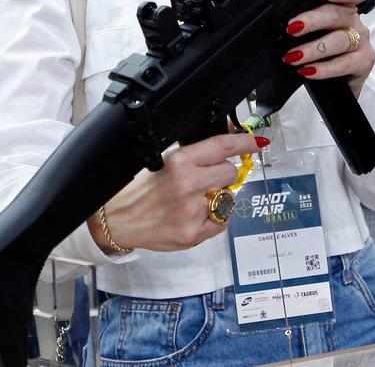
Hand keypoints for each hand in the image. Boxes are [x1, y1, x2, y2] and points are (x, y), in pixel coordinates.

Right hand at [90, 131, 259, 251]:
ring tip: (193, 201)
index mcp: (179, 162)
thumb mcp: (165, 163)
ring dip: (218, 198)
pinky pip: (222, 222)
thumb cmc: (140, 190)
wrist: (118, 219)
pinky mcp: (193, 234)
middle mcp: (187, 184)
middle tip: (205, 180)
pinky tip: (193, 216)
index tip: (256, 141)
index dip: (243, 142)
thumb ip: (196, 157)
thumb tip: (227, 146)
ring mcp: (192, 211)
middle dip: (222, 175)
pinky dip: (213, 219)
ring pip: (228, 198)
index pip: (221, 146)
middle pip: (230, 173)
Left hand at [282, 0, 374, 98]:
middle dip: (312, 20)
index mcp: (343, 7)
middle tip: (292, 27)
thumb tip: (279, 25)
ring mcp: (361, 41)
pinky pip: (344, 63)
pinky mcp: (364, 62)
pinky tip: (308, 71)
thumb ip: (302, 23)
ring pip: (338, 40)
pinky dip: (324, 68)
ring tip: (293, 56)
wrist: (337, 81)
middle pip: (337, 14)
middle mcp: (354, 21)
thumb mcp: (311, 33)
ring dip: (312, 49)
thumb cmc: (321, 52)